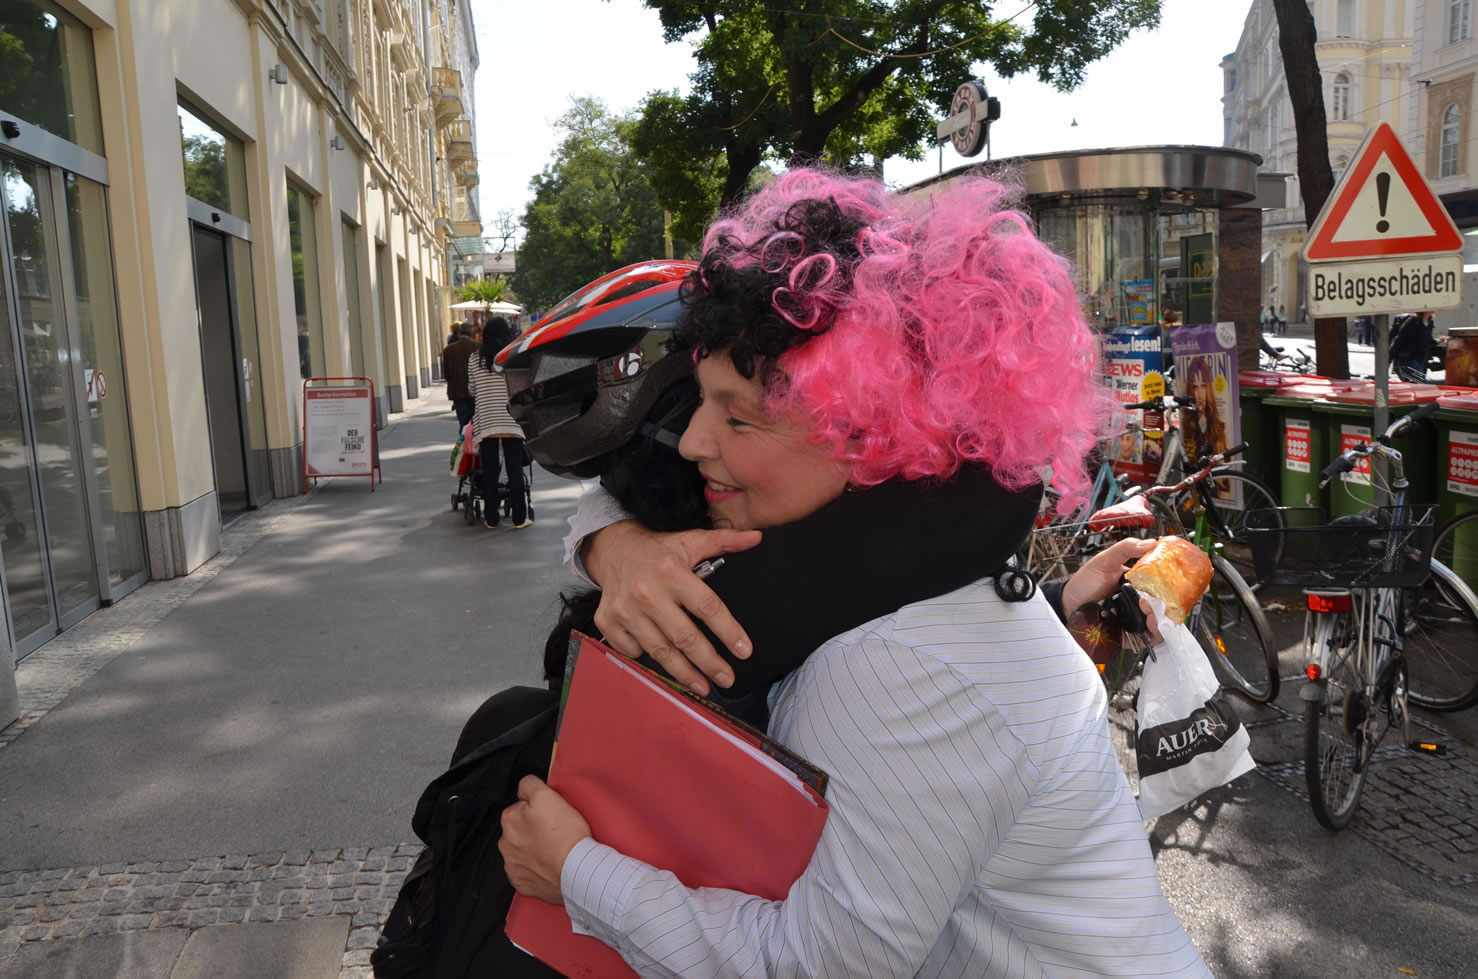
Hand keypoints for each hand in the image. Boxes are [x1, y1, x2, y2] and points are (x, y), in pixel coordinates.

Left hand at [499, 776, 590, 905]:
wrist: (577, 870)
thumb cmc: (565, 832)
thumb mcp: (547, 795)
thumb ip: (528, 785)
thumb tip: (522, 789)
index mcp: (509, 820)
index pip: (520, 807)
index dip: (537, 810)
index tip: (550, 816)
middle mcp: (505, 844)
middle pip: (518, 830)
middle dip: (531, 830)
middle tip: (554, 833)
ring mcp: (512, 866)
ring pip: (521, 851)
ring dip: (532, 850)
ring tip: (553, 851)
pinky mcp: (521, 884)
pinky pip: (525, 873)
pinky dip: (535, 870)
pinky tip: (549, 866)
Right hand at [582, 520, 761, 694]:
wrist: (612, 548)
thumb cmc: (658, 551)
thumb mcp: (690, 541)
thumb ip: (724, 541)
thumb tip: (757, 537)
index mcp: (671, 571)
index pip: (707, 607)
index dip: (729, 631)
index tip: (745, 651)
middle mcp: (647, 592)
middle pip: (685, 637)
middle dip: (709, 662)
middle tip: (727, 679)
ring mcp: (625, 610)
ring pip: (660, 651)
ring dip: (684, 673)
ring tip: (703, 686)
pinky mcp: (607, 622)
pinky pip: (633, 651)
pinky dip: (648, 660)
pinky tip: (664, 665)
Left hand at [1060, 537, 1163, 643]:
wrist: (1068, 605)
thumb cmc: (1085, 583)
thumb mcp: (1104, 560)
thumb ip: (1125, 549)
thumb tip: (1150, 543)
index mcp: (1138, 583)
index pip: (1162, 585)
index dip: (1170, 585)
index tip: (1169, 583)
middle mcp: (1140, 601)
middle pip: (1164, 605)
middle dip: (1165, 605)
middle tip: (1149, 601)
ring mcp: (1137, 618)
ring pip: (1160, 623)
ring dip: (1160, 619)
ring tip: (1147, 612)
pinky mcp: (1131, 634)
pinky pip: (1149, 638)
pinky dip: (1154, 634)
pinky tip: (1148, 624)